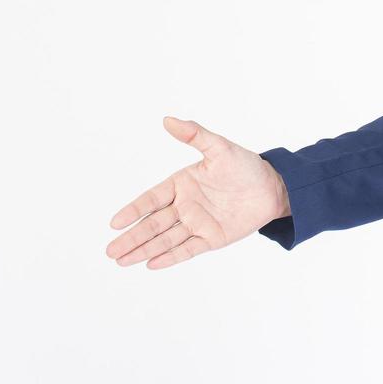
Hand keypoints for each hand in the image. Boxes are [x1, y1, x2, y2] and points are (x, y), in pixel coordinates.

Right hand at [105, 116, 290, 269]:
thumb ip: (194, 135)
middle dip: (131, 238)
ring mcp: (197, 223)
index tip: (114, 223)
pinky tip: (152, 264)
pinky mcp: (212, 238)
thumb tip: (168, 119)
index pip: (151, 199)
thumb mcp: (219, 147)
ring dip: (144, 250)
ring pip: (165, 239)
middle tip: (109, 251)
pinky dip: (170, 257)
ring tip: (121, 261)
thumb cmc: (245, 165)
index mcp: (182, 184)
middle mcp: (185, 206)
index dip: (133, 210)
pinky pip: (187, 249)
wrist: (273, 187)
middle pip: (153, 224)